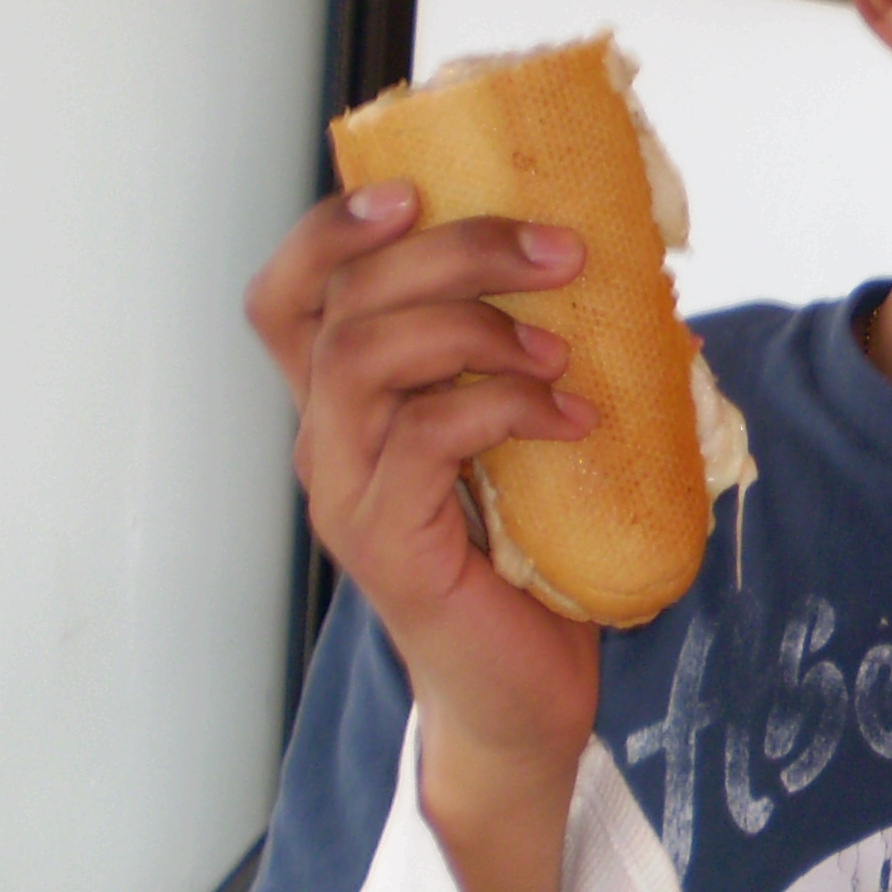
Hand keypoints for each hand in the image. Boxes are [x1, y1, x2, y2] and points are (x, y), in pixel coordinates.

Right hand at [249, 189, 603, 891]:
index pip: (288, 296)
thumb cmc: (529, 565)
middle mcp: (326, 442)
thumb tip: (602, 261)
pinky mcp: (386, 542)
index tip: (411, 192)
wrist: (526, 699)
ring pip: (368, 355)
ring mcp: (346, 492)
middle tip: (558, 250)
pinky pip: (426, 434)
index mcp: (348, 406)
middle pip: (345, 302)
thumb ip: (520, 359)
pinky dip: (506, 407)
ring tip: (561, 352)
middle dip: (453, 250)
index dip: (329, 230)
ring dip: (476, 325)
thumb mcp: (520, 437)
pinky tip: (573, 422)